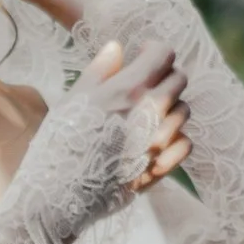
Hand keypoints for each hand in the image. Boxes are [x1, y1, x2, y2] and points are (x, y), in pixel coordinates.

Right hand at [2, 41, 189, 243]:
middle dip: (165, 76)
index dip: (154, 51)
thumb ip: (99, 71)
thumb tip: (118, 47)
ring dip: (171, 107)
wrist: (57, 196)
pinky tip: (157, 139)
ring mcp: (158, 143)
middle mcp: (149, 113)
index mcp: (127, 90)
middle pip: (179, 80)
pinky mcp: (160, 168)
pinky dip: (177, 138)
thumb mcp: (72, 100)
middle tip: (145, 86)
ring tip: (148, 114)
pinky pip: (186, 144)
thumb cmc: (59, 145)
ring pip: (184, 111)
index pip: (164, 55)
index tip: (142, 57)